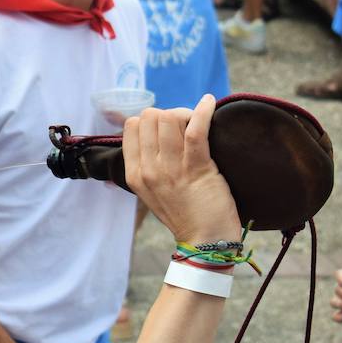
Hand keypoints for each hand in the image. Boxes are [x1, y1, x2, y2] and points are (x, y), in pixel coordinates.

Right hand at [123, 95, 240, 246]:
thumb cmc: (184, 213)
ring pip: (170, 119)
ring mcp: (171, 169)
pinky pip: (195, 129)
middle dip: (169, 114)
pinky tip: (209, 102)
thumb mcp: (152, 192)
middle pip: (150, 117)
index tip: (168, 129)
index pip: (132, 126)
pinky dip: (203, 111)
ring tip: (198, 122)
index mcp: (134, 174)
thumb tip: (155, 134)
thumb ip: (147, 166)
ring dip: (186, 114)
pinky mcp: (197, 167)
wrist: (205, 239)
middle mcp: (148, 169)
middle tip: (186, 126)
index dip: (152, 120)